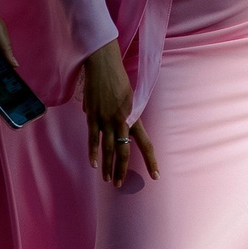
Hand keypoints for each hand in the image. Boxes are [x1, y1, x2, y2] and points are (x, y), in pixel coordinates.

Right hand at [80, 41, 158, 187]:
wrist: (103, 64)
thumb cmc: (118, 78)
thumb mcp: (130, 97)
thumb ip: (126, 112)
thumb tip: (117, 123)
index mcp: (134, 116)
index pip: (145, 143)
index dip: (150, 160)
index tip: (155, 175)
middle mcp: (122, 120)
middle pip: (124, 151)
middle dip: (122, 169)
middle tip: (120, 184)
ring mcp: (106, 119)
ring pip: (107, 148)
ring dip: (107, 166)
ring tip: (107, 179)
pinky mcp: (93, 116)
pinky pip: (92, 138)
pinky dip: (92, 152)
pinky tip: (93, 163)